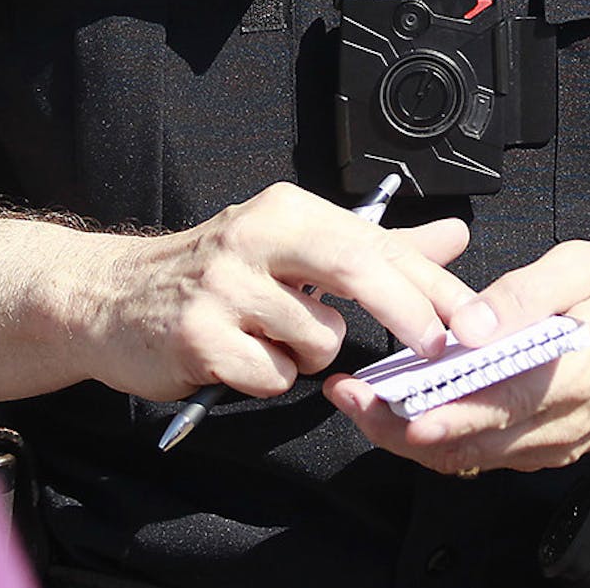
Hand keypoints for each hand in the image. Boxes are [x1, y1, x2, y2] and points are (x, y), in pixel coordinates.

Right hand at [75, 182, 475, 400]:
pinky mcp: (199, 340)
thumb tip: (453, 240)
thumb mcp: (292, 246)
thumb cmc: (213, 273)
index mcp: (283, 210)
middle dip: (410, 315)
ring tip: (268, 337)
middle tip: (443, 349)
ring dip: (309, 355)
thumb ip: (377, 248)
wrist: (109, 298)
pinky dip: (268, 379)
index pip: (375, 243)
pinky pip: (274, 378)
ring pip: (319, 343)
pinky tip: (237, 358)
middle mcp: (252, 238)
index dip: (435, 287)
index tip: (480, 322)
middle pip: (356, 272)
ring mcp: (221, 290)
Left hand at [325, 240, 589, 474]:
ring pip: (468, 457)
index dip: (435, 415)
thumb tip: (474, 322)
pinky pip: (484, 455)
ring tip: (360, 403)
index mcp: (567, 380)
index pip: (491, 409)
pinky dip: (440, 438)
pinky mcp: (544, 448)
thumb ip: (526, 294)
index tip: (386, 406)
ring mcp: (549, 444)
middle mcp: (555, 426)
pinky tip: (403, 409)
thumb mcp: (585, 268)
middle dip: (398, 428)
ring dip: (410, 437)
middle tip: (348, 399)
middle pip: (466, 445)